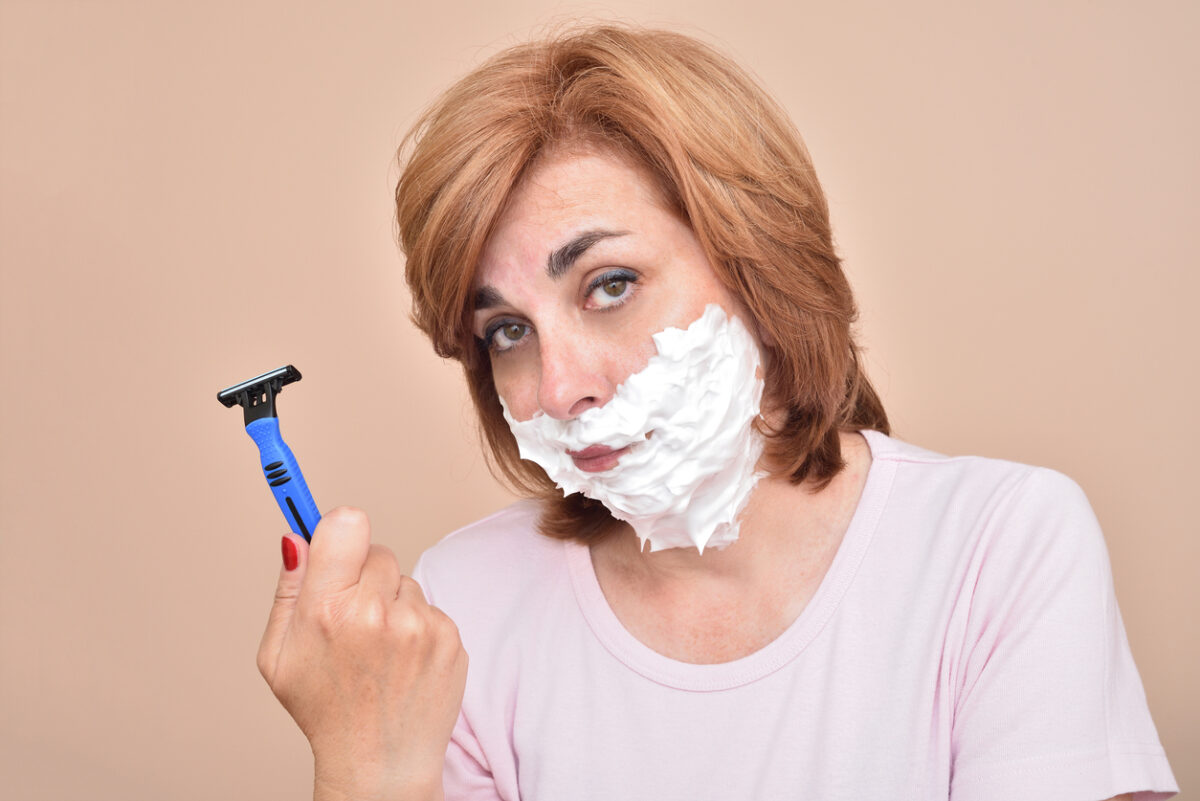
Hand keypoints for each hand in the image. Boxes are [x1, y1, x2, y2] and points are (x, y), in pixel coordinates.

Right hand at [257, 507, 466, 800]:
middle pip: (377, 551)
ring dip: (392, 603)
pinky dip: (417, 627)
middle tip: (351, 618)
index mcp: (327, 609)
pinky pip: (430, 607)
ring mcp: (418, 625)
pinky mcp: (450, 637)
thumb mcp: (278, 656)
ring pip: (405, 581)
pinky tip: (402, 661)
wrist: (381, 764)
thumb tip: (295, 536)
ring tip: (378, 650)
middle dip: (364, 576)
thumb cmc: (324, 710)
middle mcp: (376, 612)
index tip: (336, 542)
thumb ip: (287, 589)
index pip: (346, 523)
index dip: (339, 530)